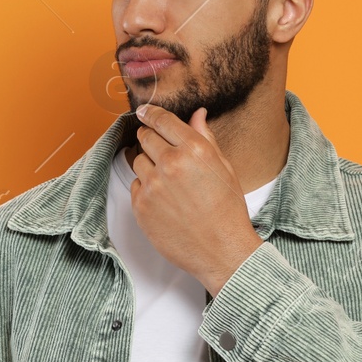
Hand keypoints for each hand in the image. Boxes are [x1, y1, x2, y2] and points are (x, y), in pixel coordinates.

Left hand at [129, 103, 263, 296]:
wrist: (221, 250)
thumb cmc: (227, 210)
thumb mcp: (223, 168)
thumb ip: (205, 138)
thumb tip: (197, 114)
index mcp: (194, 150)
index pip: (163, 120)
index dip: (151, 113)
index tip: (144, 111)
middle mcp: (171, 164)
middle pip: (145, 137)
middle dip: (151, 139)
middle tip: (160, 150)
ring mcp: (152, 186)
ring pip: (138, 161)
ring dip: (149, 165)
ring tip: (169, 182)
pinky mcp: (140, 206)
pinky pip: (135, 185)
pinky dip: (145, 188)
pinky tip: (165, 200)